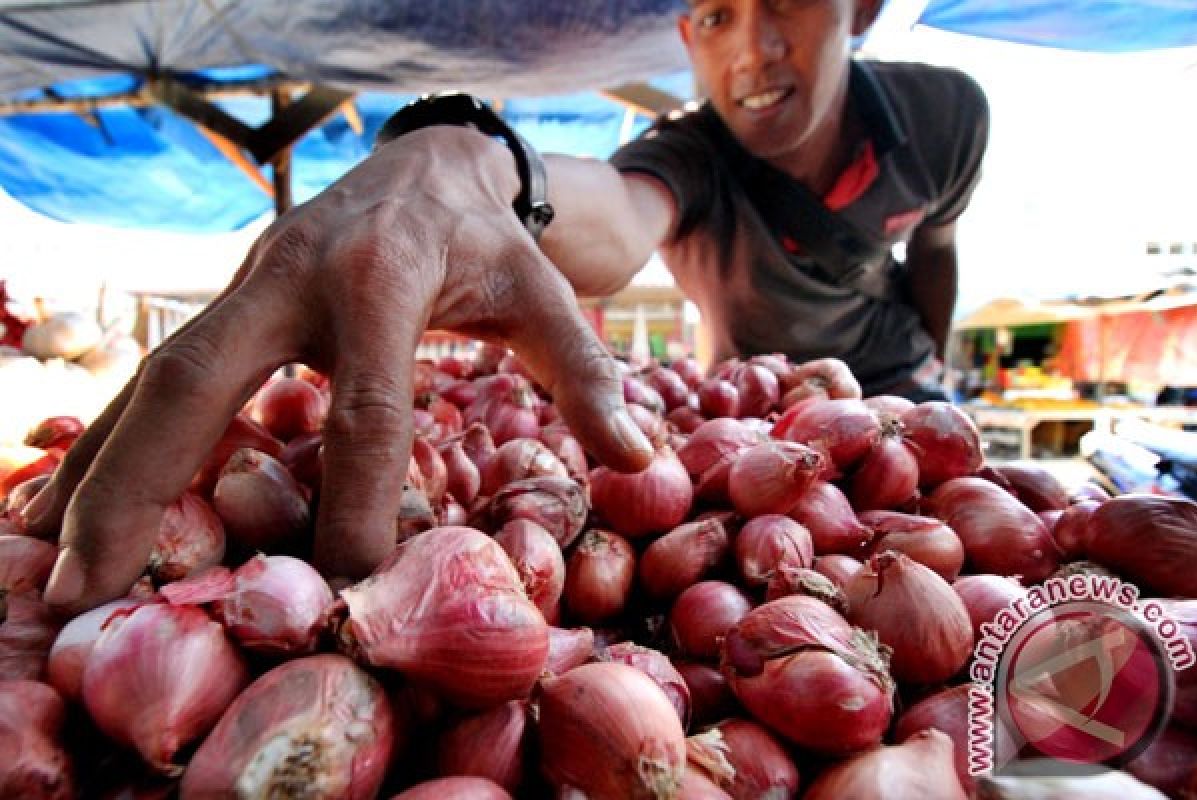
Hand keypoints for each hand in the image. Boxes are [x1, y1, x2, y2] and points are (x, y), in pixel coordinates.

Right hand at [28, 127, 653, 615]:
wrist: (428, 165)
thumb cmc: (488, 241)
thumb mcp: (544, 294)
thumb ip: (587, 373)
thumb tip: (641, 460)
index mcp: (381, 278)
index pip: (359, 406)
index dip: (350, 500)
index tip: (338, 587)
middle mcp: (288, 277)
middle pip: (196, 381)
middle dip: (144, 484)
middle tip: (98, 587)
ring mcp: (242, 288)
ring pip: (149, 382)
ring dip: (97, 475)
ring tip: (51, 572)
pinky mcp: (224, 304)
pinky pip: (151, 380)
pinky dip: (107, 445)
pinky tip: (65, 508)